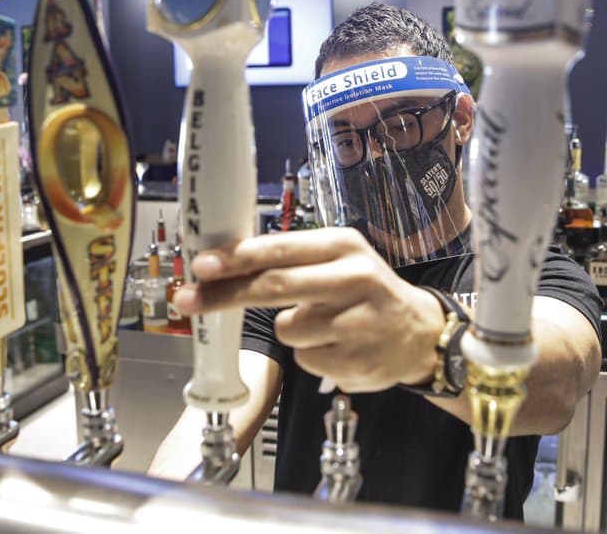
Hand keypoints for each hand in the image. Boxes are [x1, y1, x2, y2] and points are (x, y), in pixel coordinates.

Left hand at [172, 227, 443, 392]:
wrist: (420, 335)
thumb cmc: (365, 292)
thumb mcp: (337, 260)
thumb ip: (290, 259)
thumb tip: (224, 264)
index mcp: (343, 246)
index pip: (280, 249)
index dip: (236, 258)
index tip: (201, 265)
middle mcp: (353, 278)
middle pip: (274, 286)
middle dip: (224, 295)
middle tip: (186, 299)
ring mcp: (357, 322)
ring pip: (286, 329)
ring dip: (290, 329)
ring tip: (325, 324)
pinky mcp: (356, 360)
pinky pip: (304, 359)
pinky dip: (311, 355)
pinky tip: (338, 346)